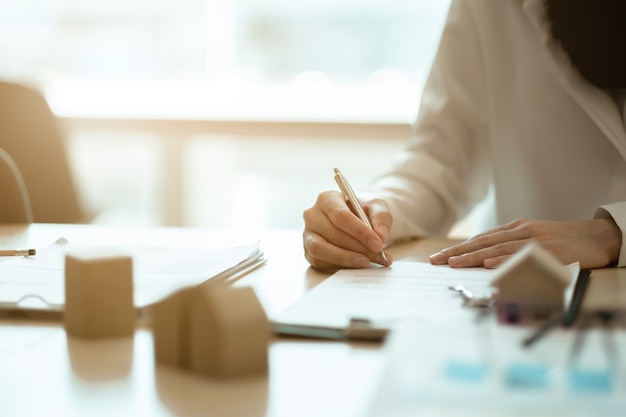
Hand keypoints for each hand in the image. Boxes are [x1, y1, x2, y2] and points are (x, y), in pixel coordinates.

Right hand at [303, 190, 392, 268]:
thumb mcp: (377, 207)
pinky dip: (339, 266)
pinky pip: (319, 262)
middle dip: (358, 248)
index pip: (341, 216)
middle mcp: (313, 215)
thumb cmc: (364, 211)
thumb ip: (381, 217)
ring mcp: (308, 234)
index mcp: (327, 199)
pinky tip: (355, 264)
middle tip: (377, 255)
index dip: (360, 232)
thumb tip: (380, 236)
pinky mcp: (308, 251)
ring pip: (320, 249)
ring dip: (346, 259)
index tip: (378, 244)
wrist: (357, 220)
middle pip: (333, 234)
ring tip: (366, 262)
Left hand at [429, 218, 621, 268]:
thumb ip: (509, 247)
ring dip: (473, 256)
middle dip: (456, 252)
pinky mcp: (547, 249)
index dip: (458, 248)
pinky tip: (489, 264)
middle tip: (435, 261)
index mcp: (514, 229)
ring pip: (497, 248)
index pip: (480, 239)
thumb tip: (484, 261)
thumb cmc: (562, 242)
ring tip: (454, 263)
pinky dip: (504, 259)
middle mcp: (520, 231)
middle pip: (482, 242)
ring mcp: (533, 240)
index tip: (439, 258)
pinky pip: (522, 255)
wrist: (596, 238)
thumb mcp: (532, 240)